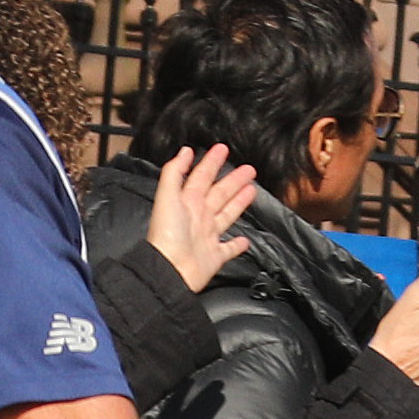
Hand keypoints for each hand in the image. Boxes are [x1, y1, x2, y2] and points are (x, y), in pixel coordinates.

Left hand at [145, 143, 260, 293]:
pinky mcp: (215, 256)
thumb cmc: (167, 235)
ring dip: (239, 202)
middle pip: (220, 193)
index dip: (212, 162)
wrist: (171, 269)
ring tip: (251, 190)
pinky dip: (237, 245)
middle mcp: (198, 217)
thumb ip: (174, 172)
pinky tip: (245, 240)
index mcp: (187, 202)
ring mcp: (207, 236)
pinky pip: (229, 249)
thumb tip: (184, 151)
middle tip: (249, 168)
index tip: (222, 149)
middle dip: (233, 180)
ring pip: (227, 215)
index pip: (202, 176)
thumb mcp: (167, 196)